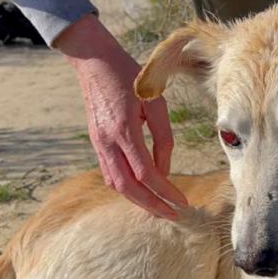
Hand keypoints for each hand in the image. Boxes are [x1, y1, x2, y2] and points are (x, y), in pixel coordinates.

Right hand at [54, 15, 186, 219]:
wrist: (94, 63)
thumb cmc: (130, 77)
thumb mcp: (156, 102)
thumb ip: (163, 137)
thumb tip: (165, 169)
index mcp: (125, 131)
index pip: (147, 174)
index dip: (165, 192)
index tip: (182, 202)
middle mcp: (109, 143)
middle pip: (129, 188)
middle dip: (151, 205)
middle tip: (171, 215)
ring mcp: (99, 145)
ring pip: (117, 185)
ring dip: (137, 200)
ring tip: (157, 207)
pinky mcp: (97, 144)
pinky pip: (109, 175)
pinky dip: (126, 188)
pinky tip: (139, 190)